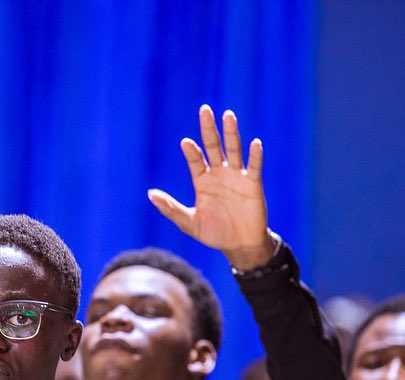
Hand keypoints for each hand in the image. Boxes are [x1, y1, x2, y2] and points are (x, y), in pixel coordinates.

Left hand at [148, 105, 272, 270]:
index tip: (185, 142)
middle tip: (205, 110)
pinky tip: (255, 143)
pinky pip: (254, 167)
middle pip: (213, 147)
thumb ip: (170, 208)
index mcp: (202, 181)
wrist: (239, 245)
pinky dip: (255, 156)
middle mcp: (219, 174)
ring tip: (228, 116)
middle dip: (209, 129)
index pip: (195, 160)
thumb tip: (150, 194)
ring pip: (234, 150)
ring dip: (232, 134)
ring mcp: (237, 177)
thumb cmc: (213, 233)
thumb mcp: (189, 223)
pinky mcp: (253, 185)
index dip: (191, 151)